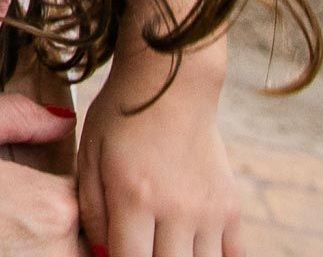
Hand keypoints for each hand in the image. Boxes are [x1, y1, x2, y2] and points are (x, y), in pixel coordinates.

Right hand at [0, 94, 84, 255]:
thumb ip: (21, 118)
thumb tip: (58, 120)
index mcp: (51, 207)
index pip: (96, 201)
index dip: (73, 189)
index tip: (46, 183)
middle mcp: (49, 253)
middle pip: (82, 241)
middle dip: (61, 223)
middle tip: (13, 207)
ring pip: (56, 256)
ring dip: (38, 243)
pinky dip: (6, 255)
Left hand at [77, 61, 237, 256]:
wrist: (171, 83)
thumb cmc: (120, 117)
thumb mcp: (90, 157)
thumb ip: (93, 212)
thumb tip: (100, 255)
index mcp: (135, 197)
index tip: (113, 252)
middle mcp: (176, 209)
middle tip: (140, 243)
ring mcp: (209, 211)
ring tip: (162, 243)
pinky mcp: (231, 208)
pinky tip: (193, 249)